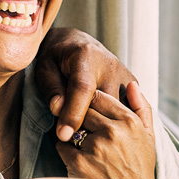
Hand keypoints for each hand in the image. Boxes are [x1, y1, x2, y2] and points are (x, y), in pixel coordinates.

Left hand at [35, 27, 136, 141]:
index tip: (63, 135)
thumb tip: (58, 109)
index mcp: (86, 56)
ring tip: (84, 127)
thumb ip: (51, 88)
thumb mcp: (45, 68)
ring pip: (116, 112)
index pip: (82, 89)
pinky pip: (124, 111)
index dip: (72, 113)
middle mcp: (111, 66)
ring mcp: (125, 76)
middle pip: (102, 105)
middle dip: (85, 123)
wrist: (78, 43)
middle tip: (68, 131)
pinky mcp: (133, 86)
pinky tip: (99, 124)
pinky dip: (111, 120)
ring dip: (100, 124)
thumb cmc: (57, 57)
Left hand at [55, 83, 159, 178]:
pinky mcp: (79, 162)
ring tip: (84, 145)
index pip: (97, 96)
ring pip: (70, 125)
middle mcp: (113, 132)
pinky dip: (65, 149)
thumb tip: (131, 84)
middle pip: (82, 109)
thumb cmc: (139, 165)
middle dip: (80, 116)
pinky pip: (62, 144)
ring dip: (72, 132)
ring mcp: (95, 147)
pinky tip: (78, 158)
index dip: (89, 102)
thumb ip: (141, 107)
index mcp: (129, 122)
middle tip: (84, 128)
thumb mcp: (148, 135)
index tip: (89, 109)